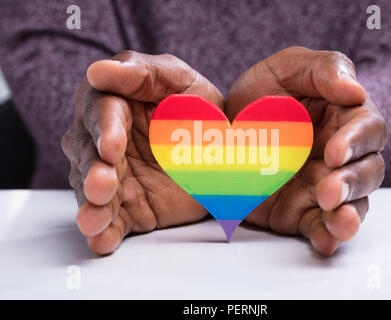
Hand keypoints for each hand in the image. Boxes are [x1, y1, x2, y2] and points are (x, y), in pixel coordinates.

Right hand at [62, 51, 223, 254]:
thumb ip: (142, 73)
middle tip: (103, 185)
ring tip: (94, 219)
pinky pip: (113, 222)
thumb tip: (96, 71)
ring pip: (92, 193)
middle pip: (87, 156)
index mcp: (114, 105)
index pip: (100, 115)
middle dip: (93, 173)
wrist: (224, 148)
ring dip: (92, 207)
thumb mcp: (179, 81)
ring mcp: (115, 178)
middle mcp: (104, 143)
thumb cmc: (197, 106)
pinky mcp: (129, 208)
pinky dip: (105, 233)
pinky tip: (102, 241)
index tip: (112, 147)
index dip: (105, 131)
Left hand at [226, 46, 386, 255]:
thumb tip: (356, 91)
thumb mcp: (287, 68)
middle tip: (328, 190)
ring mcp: (322, 186)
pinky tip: (325, 241)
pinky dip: (326, 237)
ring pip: (352, 205)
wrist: (223, 129)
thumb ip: (324, 70)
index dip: (357, 141)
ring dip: (347, 215)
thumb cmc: (262, 92)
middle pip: (367, 172)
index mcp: (343, 119)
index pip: (367, 129)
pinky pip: (320, 227)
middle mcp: (340, 157)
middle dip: (352, 183)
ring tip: (338, 221)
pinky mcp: (302, 212)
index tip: (334, 151)